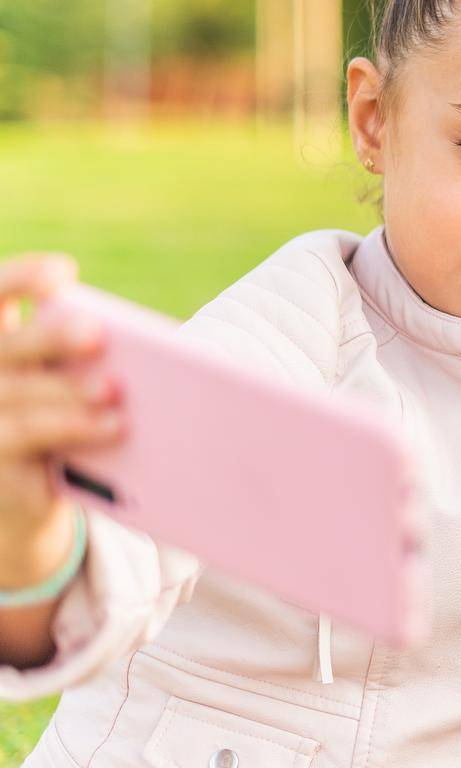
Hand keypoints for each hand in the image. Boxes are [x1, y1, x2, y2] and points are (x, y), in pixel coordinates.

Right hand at [0, 254, 121, 589]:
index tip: (64, 273)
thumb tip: (140, 350)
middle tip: (94, 332)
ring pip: (15, 392)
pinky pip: (26, 434)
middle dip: (49, 337)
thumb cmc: (57, 420)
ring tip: (116, 389)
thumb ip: (84, 357)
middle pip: (5, 346)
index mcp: (0, 340)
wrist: (24, 494)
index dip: (20, 279)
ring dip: (69, 390)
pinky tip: (114, 425)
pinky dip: (72, 426)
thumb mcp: (67, 380)